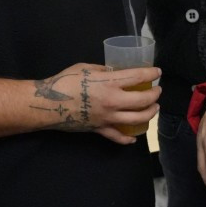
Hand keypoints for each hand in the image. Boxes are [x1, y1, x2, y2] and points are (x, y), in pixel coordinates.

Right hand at [34, 63, 161, 144]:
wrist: (47, 104)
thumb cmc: (65, 81)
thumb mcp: (86, 68)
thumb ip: (103, 70)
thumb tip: (114, 72)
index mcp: (109, 83)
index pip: (138, 78)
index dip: (151, 74)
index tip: (158, 72)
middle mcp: (112, 101)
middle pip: (143, 101)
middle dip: (155, 96)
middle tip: (157, 92)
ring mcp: (107, 118)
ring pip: (136, 120)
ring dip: (149, 114)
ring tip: (153, 109)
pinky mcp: (100, 129)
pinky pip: (118, 137)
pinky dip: (127, 139)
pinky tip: (134, 137)